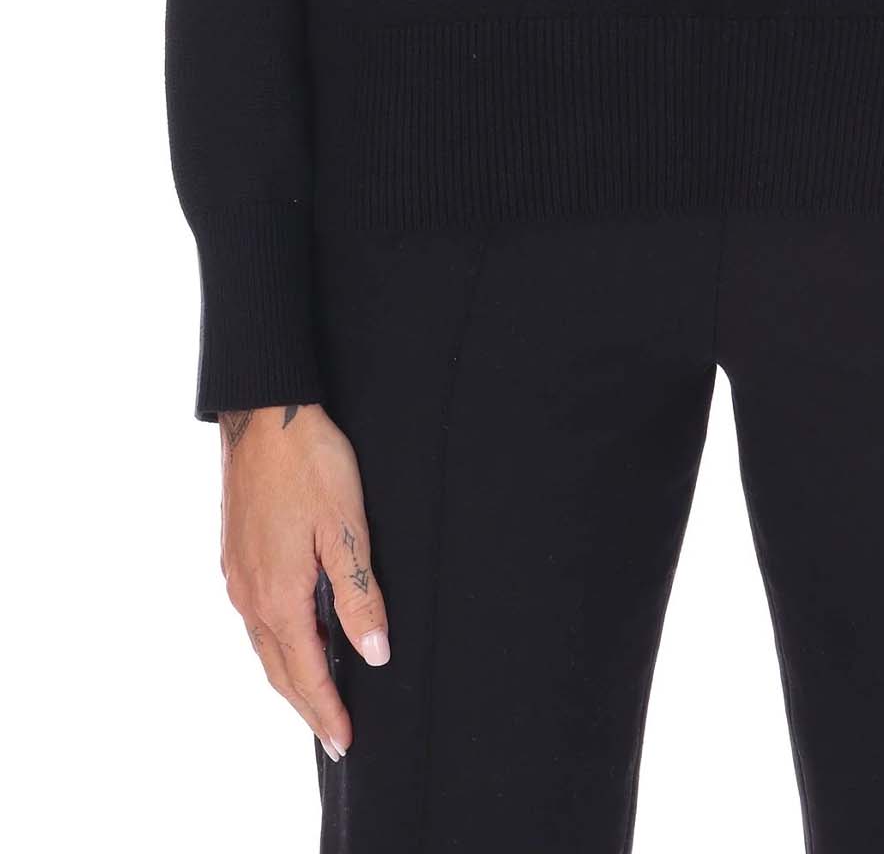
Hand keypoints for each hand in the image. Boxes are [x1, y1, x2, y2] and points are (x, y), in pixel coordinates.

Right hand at [218, 403, 389, 760]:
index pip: (304, 670)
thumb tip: (375, 654)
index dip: (326, 709)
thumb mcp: (347, 527)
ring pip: (264, 645)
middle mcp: (249, 594)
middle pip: (278, 669)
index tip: (345, 742)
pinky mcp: (235, 557)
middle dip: (307, 706)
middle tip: (333, 738)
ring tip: (317, 699)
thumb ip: (359, 594)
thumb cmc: (309, 463)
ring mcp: (237, 576)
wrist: (263, 414)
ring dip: (290, 677)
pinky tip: (295, 639)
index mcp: (278, 594)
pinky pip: (255, 619)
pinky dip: (277, 644)